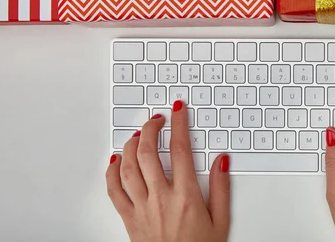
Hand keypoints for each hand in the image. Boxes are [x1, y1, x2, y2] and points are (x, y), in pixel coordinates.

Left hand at [106, 101, 229, 241]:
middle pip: (148, 153)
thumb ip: (222, 189)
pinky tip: (116, 160)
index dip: (178, 125)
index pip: (180, 150)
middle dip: (150, 129)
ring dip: (131, 145)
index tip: (178, 112)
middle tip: (157, 120)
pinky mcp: (129, 219)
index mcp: (186, 196)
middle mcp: (161, 198)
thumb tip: (222, 161)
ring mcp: (141, 208)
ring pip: (128, 167)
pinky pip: (114, 191)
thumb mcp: (221, 222)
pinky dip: (112, 171)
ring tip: (138, 135)